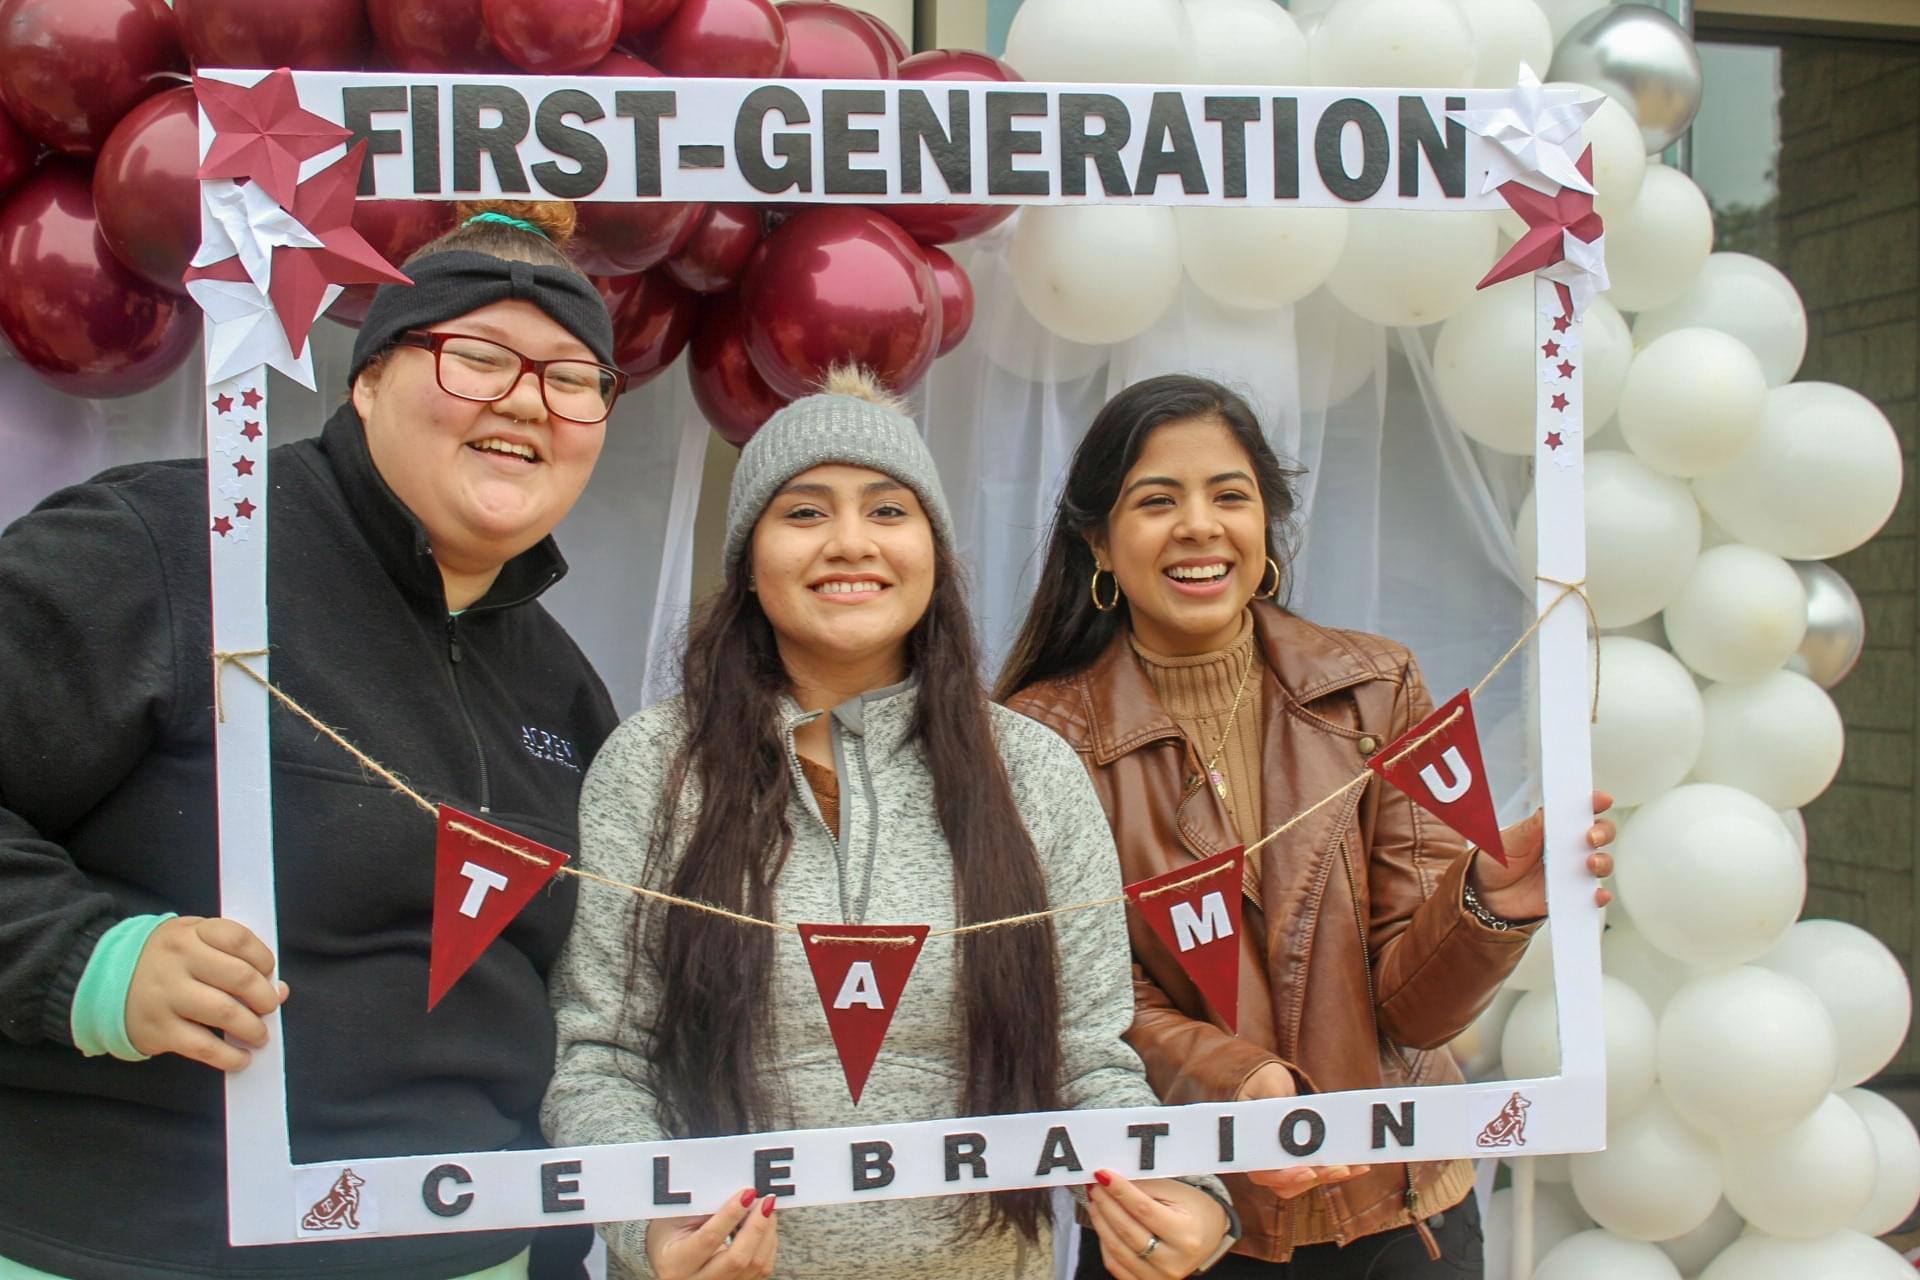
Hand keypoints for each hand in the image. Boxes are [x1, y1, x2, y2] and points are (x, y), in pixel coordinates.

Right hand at [125, 916, 287, 1070]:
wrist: (102, 983)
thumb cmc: (165, 962)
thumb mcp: (192, 943)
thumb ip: (234, 958)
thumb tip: (279, 990)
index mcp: (189, 933)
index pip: (238, 939)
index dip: (263, 958)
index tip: (268, 973)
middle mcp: (177, 962)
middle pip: (239, 977)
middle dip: (264, 997)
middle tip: (269, 1007)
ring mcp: (166, 996)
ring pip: (225, 1013)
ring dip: (253, 1028)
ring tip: (258, 1034)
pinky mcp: (158, 1030)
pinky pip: (204, 1046)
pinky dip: (229, 1056)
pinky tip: (241, 1058)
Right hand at [645, 1188, 777, 1279]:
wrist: (668, 1261)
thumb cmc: (670, 1235)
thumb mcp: (678, 1219)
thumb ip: (705, 1208)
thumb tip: (741, 1196)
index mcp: (676, 1263)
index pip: (710, 1238)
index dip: (731, 1214)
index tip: (747, 1194)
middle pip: (737, 1259)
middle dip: (756, 1225)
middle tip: (765, 1200)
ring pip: (754, 1266)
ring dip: (766, 1233)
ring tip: (765, 1209)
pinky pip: (761, 1270)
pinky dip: (767, 1245)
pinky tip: (763, 1226)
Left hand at [1087, 1170, 1229, 1278]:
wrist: (1208, 1235)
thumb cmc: (1194, 1210)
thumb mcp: (1177, 1192)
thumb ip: (1145, 1186)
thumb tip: (1113, 1180)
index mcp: (1185, 1235)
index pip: (1144, 1210)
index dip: (1120, 1191)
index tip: (1103, 1175)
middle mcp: (1173, 1261)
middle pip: (1128, 1231)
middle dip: (1106, 1204)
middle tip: (1095, 1186)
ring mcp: (1159, 1276)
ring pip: (1117, 1250)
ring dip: (1100, 1222)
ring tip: (1095, 1202)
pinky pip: (1116, 1266)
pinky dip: (1105, 1243)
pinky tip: (1103, 1224)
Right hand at [1233, 1064, 1369, 1196]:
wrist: (1270, 1082)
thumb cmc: (1262, 1082)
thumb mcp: (1265, 1084)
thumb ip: (1272, 1095)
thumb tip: (1282, 1104)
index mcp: (1250, 1146)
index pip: (1261, 1173)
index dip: (1284, 1177)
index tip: (1308, 1171)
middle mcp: (1266, 1161)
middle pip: (1290, 1184)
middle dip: (1319, 1177)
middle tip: (1342, 1168)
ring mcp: (1287, 1162)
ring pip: (1309, 1180)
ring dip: (1333, 1175)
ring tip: (1358, 1166)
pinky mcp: (1306, 1158)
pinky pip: (1322, 1169)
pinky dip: (1341, 1168)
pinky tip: (1361, 1163)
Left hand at [1471, 790, 1615, 920]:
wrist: (1485, 895)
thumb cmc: (1497, 862)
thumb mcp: (1509, 840)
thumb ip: (1531, 827)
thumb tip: (1549, 811)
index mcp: (1553, 828)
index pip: (1579, 812)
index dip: (1593, 803)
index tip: (1601, 800)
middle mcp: (1567, 848)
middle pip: (1600, 835)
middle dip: (1602, 832)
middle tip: (1590, 836)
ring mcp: (1571, 871)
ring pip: (1601, 863)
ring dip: (1603, 861)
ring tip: (1590, 864)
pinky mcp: (1571, 895)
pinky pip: (1592, 895)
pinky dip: (1599, 895)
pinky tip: (1596, 894)